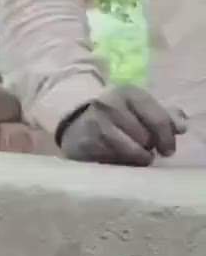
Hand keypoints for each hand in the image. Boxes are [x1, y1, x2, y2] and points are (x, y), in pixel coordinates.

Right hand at [59, 85, 188, 165]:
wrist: (73, 124)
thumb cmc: (115, 117)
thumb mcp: (138, 108)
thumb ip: (164, 116)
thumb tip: (181, 128)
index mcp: (127, 92)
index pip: (158, 119)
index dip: (167, 138)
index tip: (167, 150)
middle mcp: (109, 105)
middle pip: (146, 138)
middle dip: (148, 146)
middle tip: (142, 147)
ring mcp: (95, 124)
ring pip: (132, 152)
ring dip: (137, 158)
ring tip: (132, 154)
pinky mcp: (85, 144)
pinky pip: (115, 161)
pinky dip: (120, 163)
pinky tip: (115, 157)